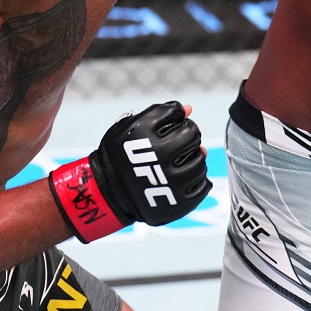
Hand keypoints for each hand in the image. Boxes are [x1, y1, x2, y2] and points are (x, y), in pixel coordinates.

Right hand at [49, 101, 210, 242]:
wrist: (107, 194)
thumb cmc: (119, 157)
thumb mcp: (129, 128)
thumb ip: (159, 114)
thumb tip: (189, 108)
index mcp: (143, 132)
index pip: (176, 112)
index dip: (175, 115)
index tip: (170, 123)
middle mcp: (159, 154)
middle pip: (192, 134)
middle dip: (189, 134)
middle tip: (181, 141)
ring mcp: (171, 180)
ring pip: (200, 160)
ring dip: (195, 158)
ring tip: (182, 161)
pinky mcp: (179, 202)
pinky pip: (203, 185)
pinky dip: (199, 179)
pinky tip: (186, 177)